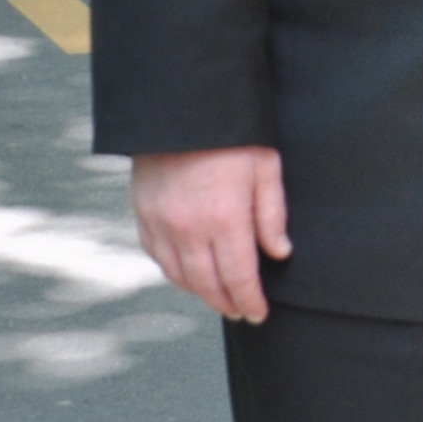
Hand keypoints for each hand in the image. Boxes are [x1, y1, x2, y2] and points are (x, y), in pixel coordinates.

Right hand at [129, 146, 289, 321]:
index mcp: (224, 219)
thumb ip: (272, 215)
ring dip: (199, 293)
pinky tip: (187, 275)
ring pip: (178, 275)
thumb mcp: (266, 168)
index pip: (239, 277)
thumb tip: (279, 253)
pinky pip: (156, 255)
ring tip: (218, 298)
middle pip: (207, 284)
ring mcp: (160, 222)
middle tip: (241, 313)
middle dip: (226, 303)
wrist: (182, 107)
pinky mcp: (142, 213)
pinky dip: (173, 272)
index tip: (259, 314)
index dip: (249, 300)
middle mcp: (188, 228)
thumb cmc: (232, 136)